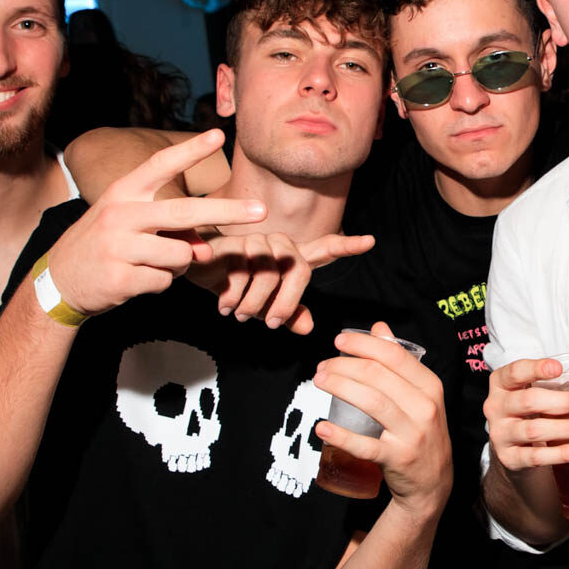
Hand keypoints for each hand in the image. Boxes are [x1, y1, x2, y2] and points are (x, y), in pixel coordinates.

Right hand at [45, 129, 266, 316]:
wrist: (60, 280)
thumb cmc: (108, 245)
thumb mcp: (133, 227)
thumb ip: (172, 230)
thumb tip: (206, 250)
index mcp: (124, 193)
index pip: (160, 165)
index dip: (190, 150)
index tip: (218, 134)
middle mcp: (120, 214)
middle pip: (185, 212)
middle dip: (228, 211)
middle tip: (262, 210)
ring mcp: (118, 247)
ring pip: (181, 256)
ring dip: (179, 265)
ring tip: (152, 263)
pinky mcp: (120, 278)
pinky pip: (165, 281)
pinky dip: (160, 283)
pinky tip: (137, 279)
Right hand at [186, 231, 374, 330]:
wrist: (198, 267)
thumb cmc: (237, 285)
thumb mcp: (265, 306)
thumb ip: (288, 314)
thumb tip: (309, 327)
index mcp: (292, 258)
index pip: (324, 249)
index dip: (347, 246)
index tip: (370, 241)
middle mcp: (279, 245)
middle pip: (298, 270)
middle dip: (287, 302)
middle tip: (272, 324)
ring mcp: (257, 241)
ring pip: (268, 274)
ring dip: (255, 303)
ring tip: (241, 315)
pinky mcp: (233, 243)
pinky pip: (241, 273)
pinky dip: (235, 297)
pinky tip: (226, 305)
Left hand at [312, 323, 451, 512]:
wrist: (433, 482)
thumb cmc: (421, 431)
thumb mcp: (421, 394)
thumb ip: (400, 360)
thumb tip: (379, 328)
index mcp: (430, 386)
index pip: (394, 354)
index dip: (363, 344)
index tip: (339, 341)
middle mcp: (425, 407)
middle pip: (377, 375)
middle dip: (344, 365)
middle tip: (322, 367)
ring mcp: (412, 434)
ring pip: (371, 402)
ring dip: (340, 387)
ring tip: (319, 382)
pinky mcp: (397, 459)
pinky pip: (364, 444)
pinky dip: (340, 435)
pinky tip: (322, 426)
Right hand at [484, 357, 568, 472]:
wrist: (515, 448)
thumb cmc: (532, 410)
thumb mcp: (545, 390)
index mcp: (502, 383)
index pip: (515, 372)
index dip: (536, 369)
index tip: (559, 368)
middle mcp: (496, 407)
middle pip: (529, 401)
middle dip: (566, 402)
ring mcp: (500, 434)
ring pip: (534, 430)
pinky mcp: (509, 458)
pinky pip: (537, 456)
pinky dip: (563, 453)